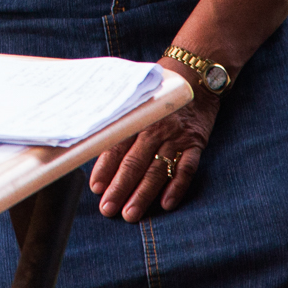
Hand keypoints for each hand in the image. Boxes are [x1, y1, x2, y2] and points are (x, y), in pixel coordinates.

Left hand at [89, 77, 218, 221]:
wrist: (196, 74)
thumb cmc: (158, 89)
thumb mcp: (136, 97)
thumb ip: (119, 119)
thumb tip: (92, 141)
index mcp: (137, 116)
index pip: (117, 145)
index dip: (105, 168)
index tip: (96, 188)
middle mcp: (156, 127)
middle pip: (135, 162)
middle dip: (120, 187)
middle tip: (108, 209)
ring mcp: (177, 136)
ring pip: (157, 169)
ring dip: (143, 193)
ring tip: (131, 213)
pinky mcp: (196, 143)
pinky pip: (187, 168)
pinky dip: (177, 186)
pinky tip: (166, 204)